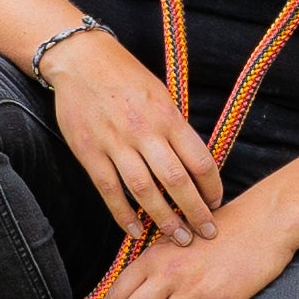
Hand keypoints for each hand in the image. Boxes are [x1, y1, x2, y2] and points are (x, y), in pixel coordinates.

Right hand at [41, 29, 218, 239]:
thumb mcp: (161, 94)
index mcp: (168, 117)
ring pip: (145, 191)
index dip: (212, 187)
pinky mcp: (90, 153)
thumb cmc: (126, 76)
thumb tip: (193, 163)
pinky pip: (110, 191)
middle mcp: (145, 132)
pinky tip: (136, 231)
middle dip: (195, 212)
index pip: (199, 160)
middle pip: (176, 181)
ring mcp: (116, 144)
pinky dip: (124, 215)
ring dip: (164, 219)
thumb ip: (175, 128)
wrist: (82, 60)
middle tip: (208, 233)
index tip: (216, 203)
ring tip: (178, 238)